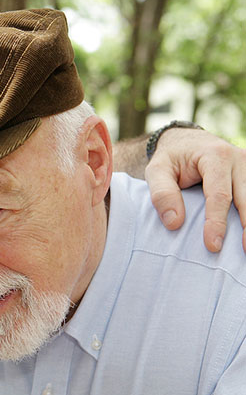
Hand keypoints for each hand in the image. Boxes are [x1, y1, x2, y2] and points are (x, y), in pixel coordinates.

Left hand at [144, 127, 245, 251]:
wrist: (186, 141)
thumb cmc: (170, 158)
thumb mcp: (156, 170)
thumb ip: (162, 194)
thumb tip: (174, 223)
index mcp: (215, 156)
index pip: (219, 195)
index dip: (217, 222)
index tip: (212, 245)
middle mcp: (239, 159)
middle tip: (243, 252)